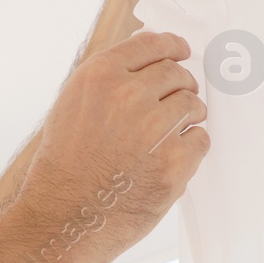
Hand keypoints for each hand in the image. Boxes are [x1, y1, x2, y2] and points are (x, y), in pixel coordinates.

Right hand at [15, 30, 207, 262]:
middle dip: (181, 86)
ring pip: (194, 105)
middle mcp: (128, 95)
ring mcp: (154, 128)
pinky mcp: (174, 162)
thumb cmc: (64, 168)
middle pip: (177, 74)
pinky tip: (169, 160)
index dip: (172, 45)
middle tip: (177, 102)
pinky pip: (201, 140)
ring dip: (189, 117)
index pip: (150, 44)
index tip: (182, 50)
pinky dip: (191, 148)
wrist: (63, 218)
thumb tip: (147, 64)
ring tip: (169, 136)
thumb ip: (107, 82)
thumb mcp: (71, 108)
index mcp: (99, 76)